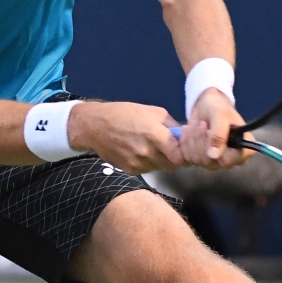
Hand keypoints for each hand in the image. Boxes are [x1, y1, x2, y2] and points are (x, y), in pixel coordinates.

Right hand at [68, 101, 183, 174]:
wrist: (95, 126)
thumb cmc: (124, 114)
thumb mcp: (152, 111)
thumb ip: (171, 124)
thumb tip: (185, 135)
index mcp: (154, 135)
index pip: (179, 156)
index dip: (184, 154)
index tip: (183, 149)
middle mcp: (147, 153)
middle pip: (172, 166)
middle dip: (174, 159)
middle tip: (169, 149)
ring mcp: (138, 164)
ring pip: (159, 168)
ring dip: (160, 161)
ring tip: (150, 147)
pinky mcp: (130, 171)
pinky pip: (146, 170)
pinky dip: (147, 163)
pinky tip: (138, 151)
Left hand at [179, 88, 253, 168]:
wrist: (204, 106)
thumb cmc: (218, 107)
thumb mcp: (220, 114)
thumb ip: (219, 133)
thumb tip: (213, 156)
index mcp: (242, 149)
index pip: (230, 161)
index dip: (218, 149)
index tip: (211, 131)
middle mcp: (229, 159)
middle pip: (209, 161)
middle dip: (201, 139)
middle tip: (202, 123)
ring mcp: (214, 162)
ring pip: (196, 160)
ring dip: (192, 139)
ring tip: (197, 124)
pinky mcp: (199, 160)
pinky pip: (186, 158)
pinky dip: (184, 142)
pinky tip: (189, 131)